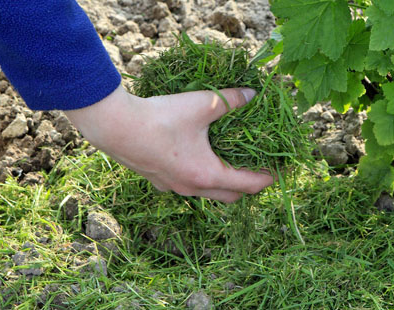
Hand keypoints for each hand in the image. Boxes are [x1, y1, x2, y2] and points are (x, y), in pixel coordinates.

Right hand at [64, 85, 274, 202]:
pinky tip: (196, 158)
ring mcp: (173, 188)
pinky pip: (187, 186)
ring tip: (229, 163)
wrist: (114, 126)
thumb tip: (253, 94)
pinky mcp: (158, 181)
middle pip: (231, 196)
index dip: (267, 178)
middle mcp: (192, 188)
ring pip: (207, 193)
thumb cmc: (161, 118)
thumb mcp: (202, 104)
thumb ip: (231, 100)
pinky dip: (200, 178)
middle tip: (256, 168)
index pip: (249, 185)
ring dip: (222, 183)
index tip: (278, 170)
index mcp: (208, 174)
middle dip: (247, 185)